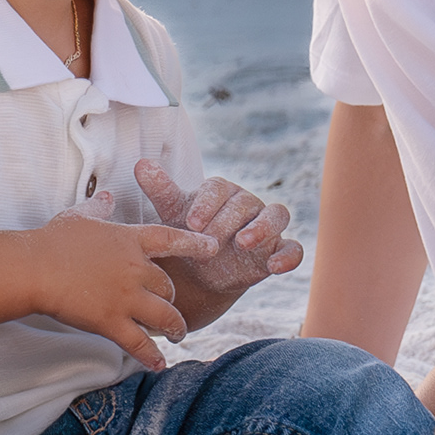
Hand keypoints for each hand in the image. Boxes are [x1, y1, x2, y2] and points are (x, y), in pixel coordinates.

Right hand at [25, 210, 207, 368]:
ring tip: (179, 334)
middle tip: (171, 308)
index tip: (214, 248)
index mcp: (130, 240)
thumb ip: (98, 208)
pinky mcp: (111, 322)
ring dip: (176, 327)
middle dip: (172, 298)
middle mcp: (135, 268)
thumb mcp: (78, 217)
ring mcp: (125, 297)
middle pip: (169, 286)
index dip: (195, 244)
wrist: (33, 268)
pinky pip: (140, 343)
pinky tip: (159, 364)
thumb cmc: (51, 241)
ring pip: (166, 316)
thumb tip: (106, 196)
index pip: (172, 239)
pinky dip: (152, 356)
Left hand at [131, 158, 302, 328]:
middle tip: (208, 241)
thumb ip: (161, 190)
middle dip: (226, 221)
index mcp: (222, 191)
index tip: (191, 223)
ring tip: (243, 243)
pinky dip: (289, 256)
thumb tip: (141, 164)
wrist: (200, 271)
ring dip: (262, 228)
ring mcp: (267, 225)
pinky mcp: (278, 249)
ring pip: (276, 215)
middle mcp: (248, 203)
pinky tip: (275, 267)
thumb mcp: (172, 214)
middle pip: (244, 203)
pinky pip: (293, 248)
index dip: (206, 204)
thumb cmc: (188, 234)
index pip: (219, 188)